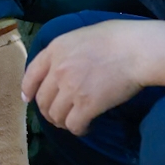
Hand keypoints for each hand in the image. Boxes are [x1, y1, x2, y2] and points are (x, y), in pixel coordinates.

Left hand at [20, 18, 151, 135]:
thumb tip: (66, 63)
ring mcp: (70, 89)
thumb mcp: (81, 35)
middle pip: (42, 100)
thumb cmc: (117, 37)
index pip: (31, 75)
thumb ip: (67, 51)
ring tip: (73, 123)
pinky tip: (86, 127)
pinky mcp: (86, 105)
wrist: (137, 49)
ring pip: (55, 115)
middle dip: (48, 111)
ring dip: (62, 122)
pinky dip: (78, 129)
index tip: (28, 99)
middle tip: (59, 116)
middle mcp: (57, 70)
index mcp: (55, 50)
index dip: (28, 90)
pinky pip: (74, 124)